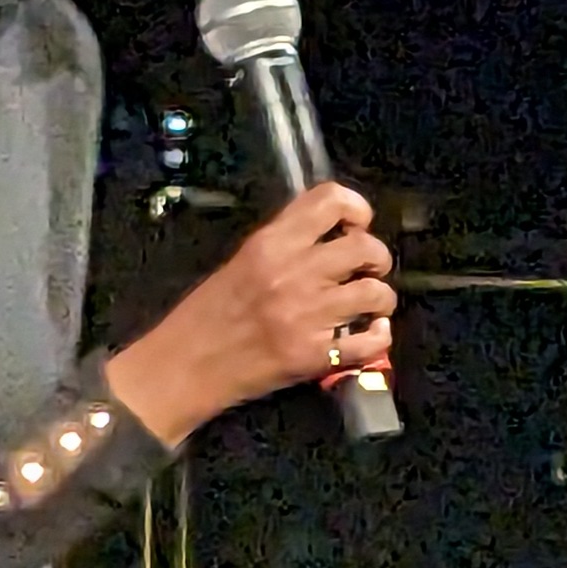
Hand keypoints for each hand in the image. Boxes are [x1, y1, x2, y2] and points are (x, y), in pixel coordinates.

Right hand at [104, 182, 396, 445]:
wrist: (184, 367)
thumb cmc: (207, 314)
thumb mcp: (240, 262)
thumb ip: (284, 244)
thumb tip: (330, 234)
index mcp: (270, 243)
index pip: (329, 201)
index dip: (355, 206)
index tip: (357, 222)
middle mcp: (294, 273)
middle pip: (364, 246)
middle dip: (377, 256)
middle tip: (370, 268)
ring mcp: (307, 315)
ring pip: (374, 292)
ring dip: (382, 297)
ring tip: (372, 304)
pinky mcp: (315, 355)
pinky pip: (371, 341)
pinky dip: (380, 336)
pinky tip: (372, 333)